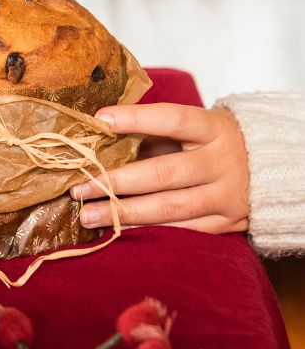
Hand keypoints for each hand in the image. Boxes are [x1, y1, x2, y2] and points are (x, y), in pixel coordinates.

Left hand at [71, 103, 249, 233]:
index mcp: (213, 127)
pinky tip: (119, 230)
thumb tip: (102, 138)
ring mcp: (226, 196)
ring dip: (124, 213)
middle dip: (116, 182)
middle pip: (163, 173)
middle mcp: (221, 161)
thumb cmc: (214, 141)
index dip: (135, 118)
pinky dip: (148, 230)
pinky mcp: (227, 223)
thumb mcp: (196, 126)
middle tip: (79, 187)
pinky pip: (182, 229)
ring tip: (89, 215)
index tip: (99, 120)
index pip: (171, 119)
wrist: (269, 167)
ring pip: (170, 207)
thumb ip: (157, 132)